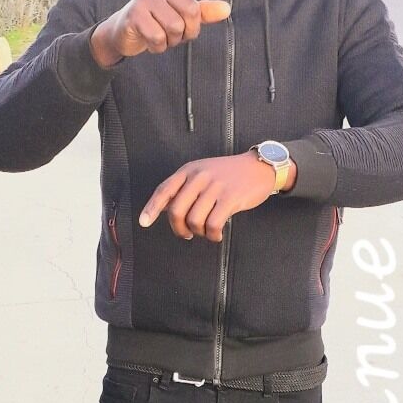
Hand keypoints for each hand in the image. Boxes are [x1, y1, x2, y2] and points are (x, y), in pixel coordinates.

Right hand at [89, 0, 230, 66]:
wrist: (123, 30)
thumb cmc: (158, 20)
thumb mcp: (181, 14)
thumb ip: (204, 11)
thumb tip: (226, 9)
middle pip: (191, 13)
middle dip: (188, 31)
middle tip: (177, 34)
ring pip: (175, 28)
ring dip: (172, 41)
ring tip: (162, 36)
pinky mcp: (135, 15)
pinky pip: (158, 38)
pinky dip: (159, 47)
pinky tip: (152, 42)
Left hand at [138, 152, 293, 241]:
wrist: (258, 168)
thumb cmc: (228, 175)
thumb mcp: (202, 173)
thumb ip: (184, 188)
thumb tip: (162, 209)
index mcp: (189, 170)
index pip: (164, 190)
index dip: (152, 208)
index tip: (144, 223)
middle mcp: (200, 176)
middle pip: (176, 210)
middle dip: (179, 228)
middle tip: (187, 234)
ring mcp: (215, 187)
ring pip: (194, 220)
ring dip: (198, 232)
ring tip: (206, 231)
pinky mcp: (231, 198)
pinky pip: (213, 224)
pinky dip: (212, 235)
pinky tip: (216, 234)